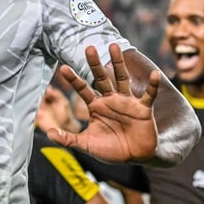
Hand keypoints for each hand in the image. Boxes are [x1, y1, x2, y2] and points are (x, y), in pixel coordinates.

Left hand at [49, 44, 159, 162]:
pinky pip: (149, 95)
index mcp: (96, 106)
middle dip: (95, 64)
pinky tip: (154, 74)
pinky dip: (152, 85)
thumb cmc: (111, 150)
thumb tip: (49, 134)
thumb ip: (69, 139)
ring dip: (119, 63)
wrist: (135, 157)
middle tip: (89, 48)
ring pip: (122, 79)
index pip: (83, 89)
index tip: (63, 68)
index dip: (74, 79)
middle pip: (101, 78)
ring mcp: (127, 102)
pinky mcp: (143, 109)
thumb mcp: (87, 145)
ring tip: (114, 46)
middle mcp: (110, 100)